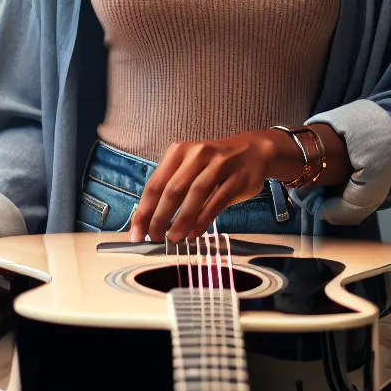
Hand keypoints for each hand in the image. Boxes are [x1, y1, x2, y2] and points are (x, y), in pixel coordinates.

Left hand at [129, 130, 288, 241]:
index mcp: (179, 151)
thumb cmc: (215, 164)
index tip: (136, 232)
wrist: (254, 151)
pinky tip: (194, 233)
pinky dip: (203, 219)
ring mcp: (219, 165)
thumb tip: (149, 220)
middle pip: (173, 189)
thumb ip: (172, 187)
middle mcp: (197, 154)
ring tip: (174, 239)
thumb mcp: (190, 166)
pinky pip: (216, 201)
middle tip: (154, 238)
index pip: (155, 183)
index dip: (144, 210)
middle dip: (159, 218)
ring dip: (182, 220)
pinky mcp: (236, 178)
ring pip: (195, 195)